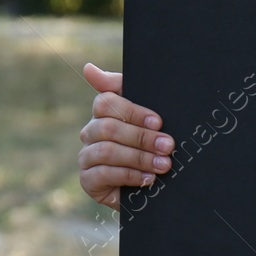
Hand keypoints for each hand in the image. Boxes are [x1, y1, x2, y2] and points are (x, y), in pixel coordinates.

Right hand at [78, 63, 175, 209]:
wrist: (157, 186)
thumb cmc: (151, 145)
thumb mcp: (148, 118)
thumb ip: (124, 89)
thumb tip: (89, 69)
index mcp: (104, 113)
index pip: (106, 102)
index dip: (132, 111)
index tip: (158, 122)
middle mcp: (91, 132)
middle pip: (108, 127)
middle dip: (142, 138)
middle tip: (168, 146)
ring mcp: (87, 157)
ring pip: (106, 151)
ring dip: (139, 157)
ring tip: (164, 164)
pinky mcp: (88, 180)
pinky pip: (103, 174)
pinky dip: (130, 176)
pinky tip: (149, 179)